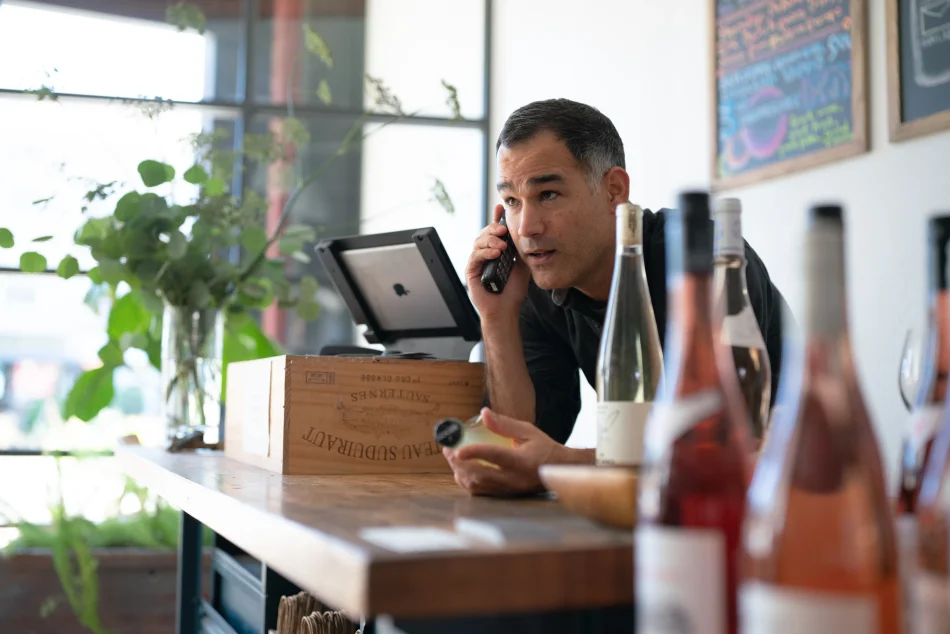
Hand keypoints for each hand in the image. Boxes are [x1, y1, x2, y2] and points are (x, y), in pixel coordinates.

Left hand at [442, 407, 571, 496]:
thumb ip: (504, 424)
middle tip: (448, 450)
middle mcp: (514, 479)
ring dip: (460, 473)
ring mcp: (508, 491)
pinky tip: (463, 471)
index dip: (474, 452)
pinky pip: (481, 492)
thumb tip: (483, 413)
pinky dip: (468, 482)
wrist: (559, 471)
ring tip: (453, 459)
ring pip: (477, 486)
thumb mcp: (527, 431)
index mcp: (521, 461)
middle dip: (458, 463)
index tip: (457, 448)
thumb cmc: (543, 448)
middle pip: (479, 474)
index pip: (494, 456)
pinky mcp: (505, 496)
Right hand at [465, 204, 529, 320]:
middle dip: (494, 228)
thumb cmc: (513, 290)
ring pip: (478, 242)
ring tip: (502, 246)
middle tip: (504, 230)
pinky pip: (475, 257)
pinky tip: (495, 253)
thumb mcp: (522, 265)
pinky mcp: (471, 271)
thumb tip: (525, 235)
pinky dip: (485, 252)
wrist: (506, 308)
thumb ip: (521, 250)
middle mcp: (485, 254)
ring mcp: (477, 262)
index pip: (495, 232)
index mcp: (496, 251)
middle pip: (485, 234)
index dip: (497, 219)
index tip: (501, 207)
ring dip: (490, 240)